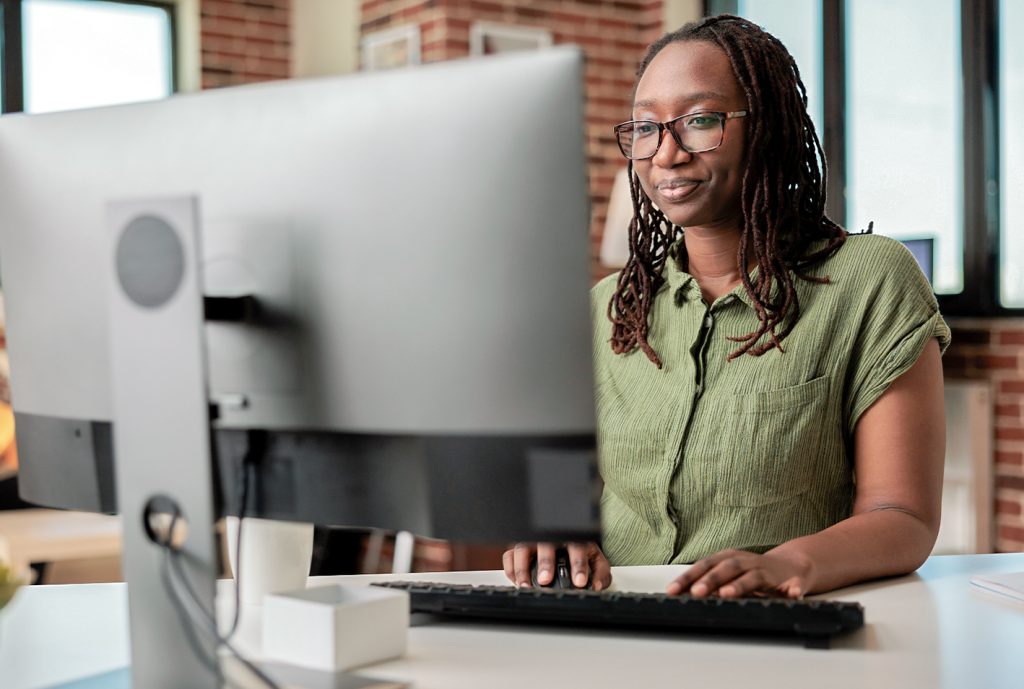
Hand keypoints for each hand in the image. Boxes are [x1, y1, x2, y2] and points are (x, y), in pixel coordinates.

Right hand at [502, 542, 611, 590]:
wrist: (566, 535)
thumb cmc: (579, 549)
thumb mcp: (594, 558)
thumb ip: (600, 572)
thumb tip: (597, 586)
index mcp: (573, 536)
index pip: (577, 547)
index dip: (578, 565)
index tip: (580, 582)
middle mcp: (551, 536)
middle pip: (545, 544)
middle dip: (545, 562)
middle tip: (545, 580)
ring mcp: (533, 540)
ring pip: (522, 549)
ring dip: (522, 568)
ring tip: (526, 586)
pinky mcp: (519, 547)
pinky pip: (509, 557)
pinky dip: (511, 571)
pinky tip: (518, 583)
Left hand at [666, 549, 813, 598]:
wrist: (792, 566)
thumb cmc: (753, 572)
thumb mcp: (729, 574)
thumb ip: (710, 584)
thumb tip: (681, 595)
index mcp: (728, 559)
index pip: (704, 566)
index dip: (688, 577)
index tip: (672, 590)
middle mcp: (746, 562)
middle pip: (726, 568)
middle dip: (710, 580)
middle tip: (697, 592)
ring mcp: (767, 571)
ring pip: (753, 577)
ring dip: (740, 585)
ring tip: (728, 594)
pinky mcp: (790, 581)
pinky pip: (793, 586)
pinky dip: (793, 589)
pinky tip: (793, 595)